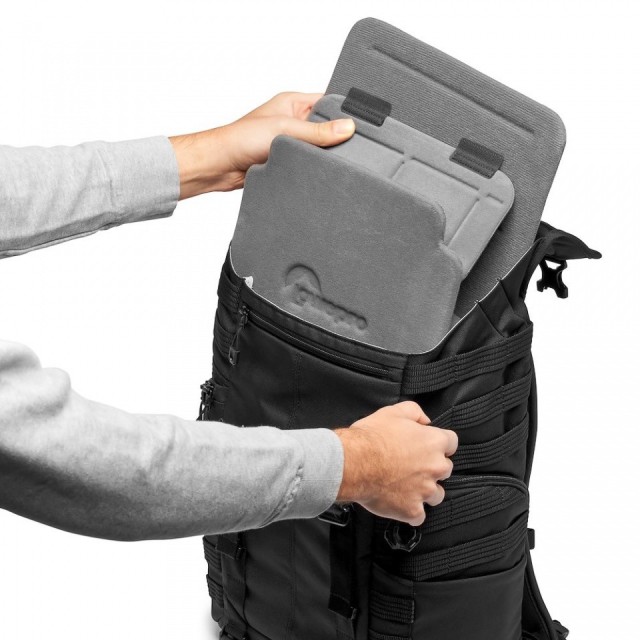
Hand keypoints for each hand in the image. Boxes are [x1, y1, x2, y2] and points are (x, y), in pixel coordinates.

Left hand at [169, 92, 355, 198]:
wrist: (220, 166)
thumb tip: (348, 128)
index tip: (362, 124)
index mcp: (293, 103)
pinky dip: (313, 170)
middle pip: (327, 128)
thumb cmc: (241, 139)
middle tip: (351, 148)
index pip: (329, 102)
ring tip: (334, 162)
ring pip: (318, 149)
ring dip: (323, 157)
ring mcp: (291, 142)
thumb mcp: (284, 129)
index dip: (345, 112)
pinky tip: (320, 174)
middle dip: (336, 138)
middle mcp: (294, 121)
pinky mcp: (287, 162)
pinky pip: (308, 165)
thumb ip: (317, 131)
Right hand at [333, 401, 457, 525]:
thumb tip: (424, 420)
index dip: (439, 443)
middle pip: (445, 469)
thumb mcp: (393, 412)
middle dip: (431, 467)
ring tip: (407, 486)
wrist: (353, 463)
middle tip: (412, 465)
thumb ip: (415, 412)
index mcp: (433, 442)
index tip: (430, 446)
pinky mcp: (412, 510)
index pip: (451, 442)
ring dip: (425, 491)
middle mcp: (434, 467)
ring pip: (437, 495)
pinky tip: (399, 502)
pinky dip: (410, 511)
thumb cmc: (370, 439)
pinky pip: (418, 516)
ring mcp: (425, 491)